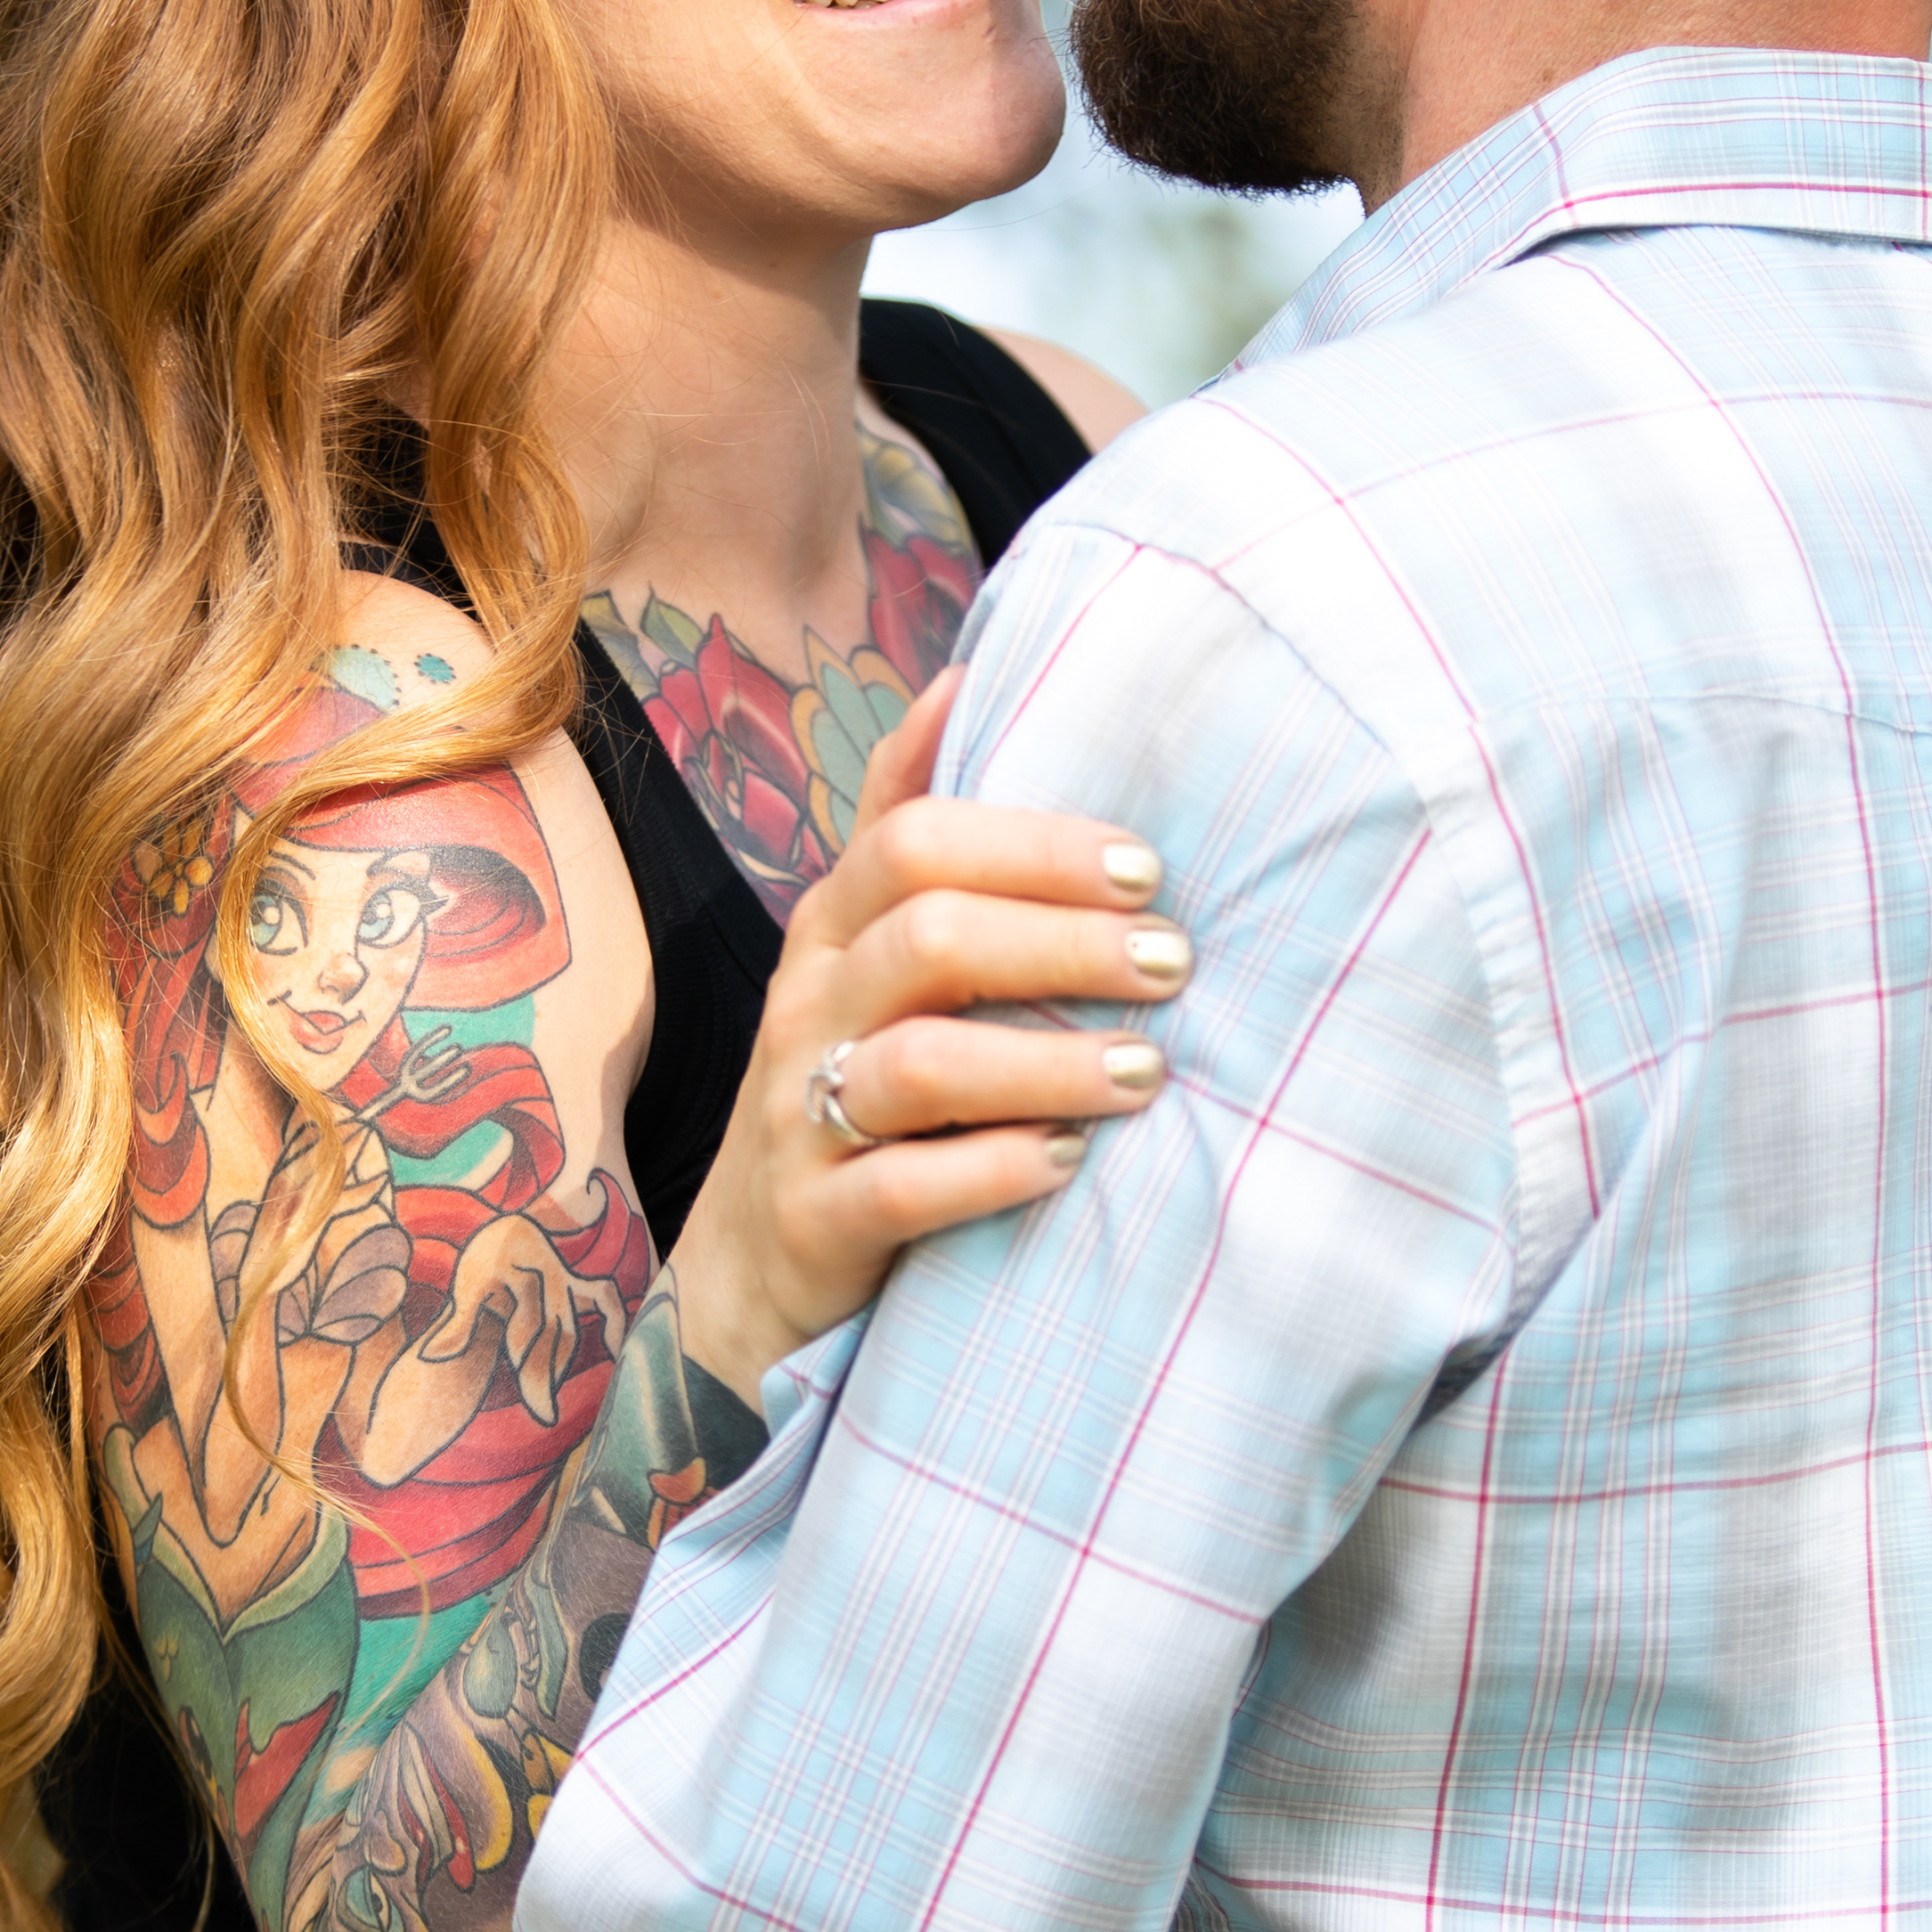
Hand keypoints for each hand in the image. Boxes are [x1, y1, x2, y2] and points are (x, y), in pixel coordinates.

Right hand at [668, 668, 1189, 1402]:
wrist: (755, 1259)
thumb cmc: (856, 1076)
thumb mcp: (871, 949)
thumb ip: (916, 827)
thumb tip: (969, 672)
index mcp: (836, 926)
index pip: (916, 843)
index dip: (1035, 845)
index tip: (1148, 865)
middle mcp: (810, 1006)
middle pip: (928, 939)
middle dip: (1063, 944)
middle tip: (1175, 964)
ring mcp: (800, 1114)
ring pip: (918, 1067)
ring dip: (1047, 1063)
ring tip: (1148, 1071)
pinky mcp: (814, 1220)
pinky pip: (898, 1188)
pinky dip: (991, 1172)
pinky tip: (1068, 1163)